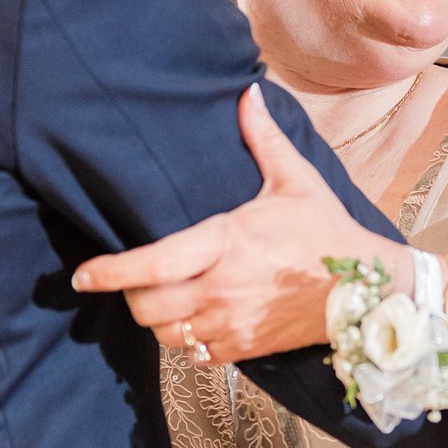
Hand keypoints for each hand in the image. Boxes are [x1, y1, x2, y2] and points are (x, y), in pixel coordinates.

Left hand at [71, 84, 391, 362]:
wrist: (366, 289)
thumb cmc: (325, 231)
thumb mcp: (295, 180)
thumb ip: (262, 138)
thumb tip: (248, 93)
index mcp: (226, 242)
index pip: (151, 265)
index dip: (109, 273)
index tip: (81, 277)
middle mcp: (222, 288)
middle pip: (147, 307)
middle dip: (131, 295)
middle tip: (135, 281)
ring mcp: (232, 323)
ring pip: (167, 335)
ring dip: (159, 320)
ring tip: (167, 300)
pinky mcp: (245, 349)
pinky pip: (195, 354)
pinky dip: (188, 342)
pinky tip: (198, 320)